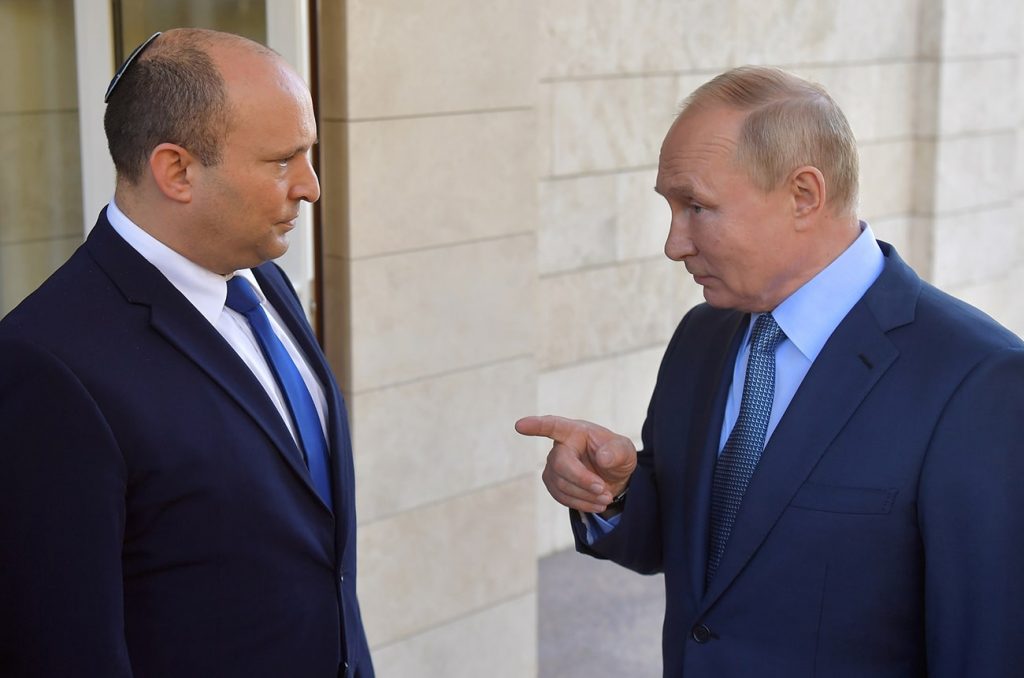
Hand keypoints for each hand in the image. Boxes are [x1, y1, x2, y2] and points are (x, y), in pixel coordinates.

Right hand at [515, 415, 636, 512]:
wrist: (613, 477)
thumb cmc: (616, 456)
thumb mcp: (626, 451)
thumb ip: (617, 452)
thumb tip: (602, 458)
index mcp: (575, 431)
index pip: (553, 426)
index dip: (536, 426)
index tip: (520, 425)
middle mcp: (560, 446)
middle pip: (560, 464)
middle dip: (582, 480)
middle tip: (605, 491)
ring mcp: (553, 466)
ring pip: (561, 484)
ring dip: (585, 495)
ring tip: (606, 498)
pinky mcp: (553, 482)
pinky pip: (561, 496)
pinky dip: (581, 503)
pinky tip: (597, 504)